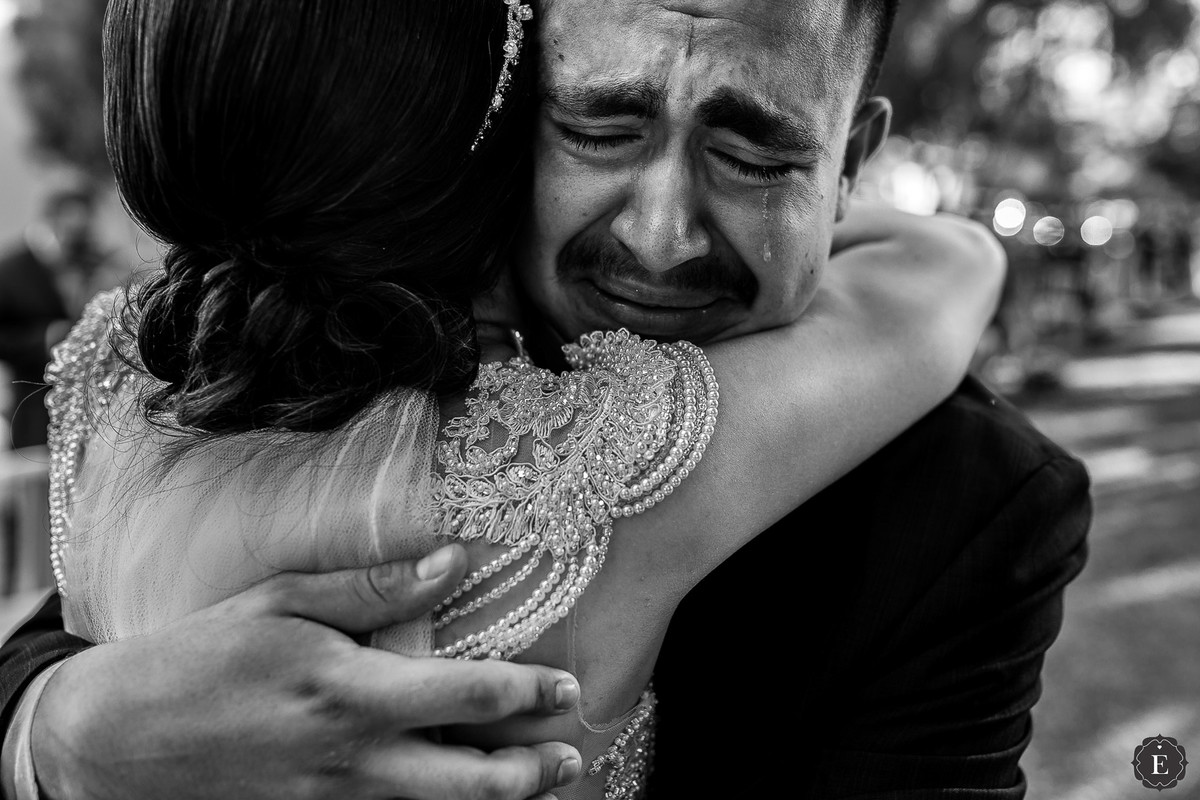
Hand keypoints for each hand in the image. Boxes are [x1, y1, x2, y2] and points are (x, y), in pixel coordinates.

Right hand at [32, 545, 582, 799]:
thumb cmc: (200, 659)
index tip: (567, 688)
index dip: (530, 693)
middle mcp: (353, 760)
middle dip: (534, 772)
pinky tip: (461, 797)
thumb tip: (454, 562)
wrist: (116, 743)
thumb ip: (375, 588)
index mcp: (351, 692)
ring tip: (542, 783)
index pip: (469, 696)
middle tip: (573, 753)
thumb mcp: (283, 602)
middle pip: (473, 781)